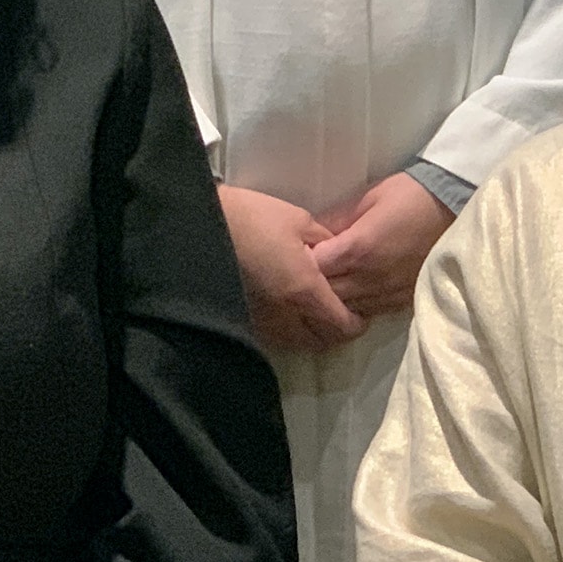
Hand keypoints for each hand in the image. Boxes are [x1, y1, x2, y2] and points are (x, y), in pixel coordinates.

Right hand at [218, 185, 366, 352]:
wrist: (201, 227)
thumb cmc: (252, 218)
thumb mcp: (299, 220)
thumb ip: (326, 243)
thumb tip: (340, 257)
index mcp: (304, 290)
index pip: (341, 324)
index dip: (357, 322)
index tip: (361, 311)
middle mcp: (285, 316)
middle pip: (323, 341)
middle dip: (337, 330)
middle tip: (342, 312)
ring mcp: (263, 323)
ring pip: (300, 344)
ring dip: (314, 333)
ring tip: (316, 312)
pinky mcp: (246, 322)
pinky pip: (278, 338)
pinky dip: (292, 332)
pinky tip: (290, 312)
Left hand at [307, 173, 451, 319]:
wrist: (454, 207)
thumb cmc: (408, 195)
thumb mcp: (367, 197)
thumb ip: (336, 218)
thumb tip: (310, 234)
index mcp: (358, 249)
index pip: (315, 269)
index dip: (302, 262)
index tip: (298, 254)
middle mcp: (371, 277)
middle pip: (328, 295)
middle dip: (314, 284)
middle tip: (308, 272)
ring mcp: (389, 292)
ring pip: (348, 309)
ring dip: (334, 299)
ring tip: (329, 284)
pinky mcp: (404, 299)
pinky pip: (371, 311)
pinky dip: (357, 304)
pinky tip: (355, 291)